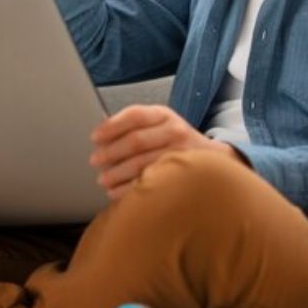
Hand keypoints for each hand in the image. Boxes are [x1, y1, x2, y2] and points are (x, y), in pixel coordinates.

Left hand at [88, 104, 241, 198]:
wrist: (213, 159)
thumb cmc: (175, 142)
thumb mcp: (159, 124)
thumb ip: (135, 127)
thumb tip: (101, 138)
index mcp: (164, 114)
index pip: (134, 116)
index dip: (111, 127)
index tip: (95, 138)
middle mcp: (174, 131)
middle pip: (135, 141)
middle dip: (111, 153)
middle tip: (95, 161)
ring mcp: (180, 153)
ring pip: (142, 164)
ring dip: (117, 173)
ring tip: (103, 180)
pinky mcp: (182, 174)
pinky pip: (151, 182)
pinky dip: (129, 189)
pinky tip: (116, 192)